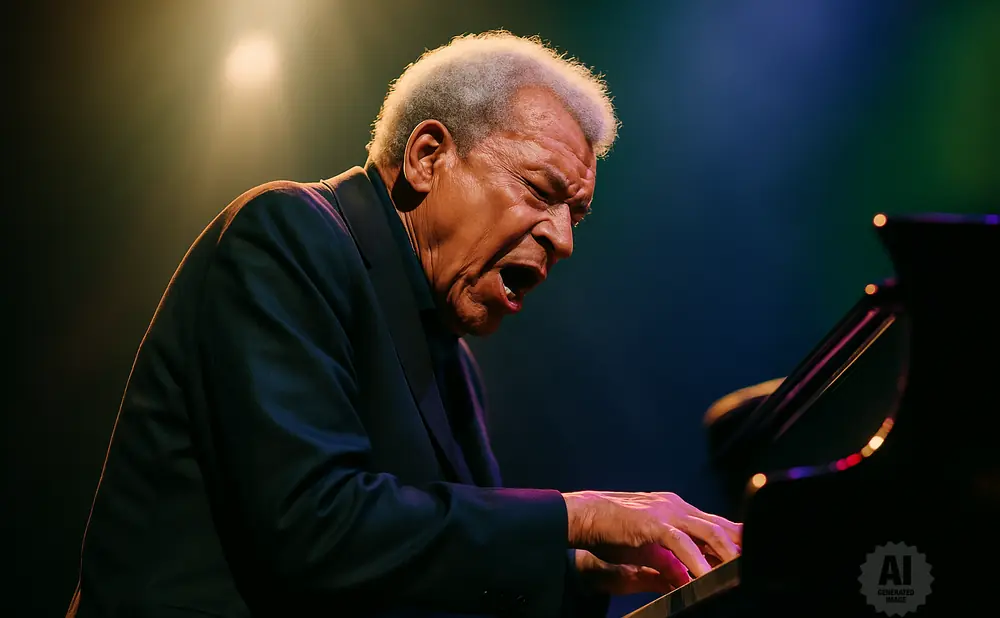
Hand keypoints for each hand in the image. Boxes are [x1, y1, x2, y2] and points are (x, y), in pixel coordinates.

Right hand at [563, 491, 741, 592]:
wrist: (584, 514)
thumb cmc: (611, 531)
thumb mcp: (647, 549)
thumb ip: (669, 562)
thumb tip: (686, 579)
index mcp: (676, 509)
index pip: (714, 523)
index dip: (735, 538)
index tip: (752, 553)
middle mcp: (676, 506)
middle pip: (718, 525)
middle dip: (740, 545)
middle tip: (759, 562)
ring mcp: (666, 512)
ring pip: (708, 532)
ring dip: (727, 553)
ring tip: (741, 571)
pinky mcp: (653, 523)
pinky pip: (682, 544)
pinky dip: (697, 561)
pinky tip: (706, 576)